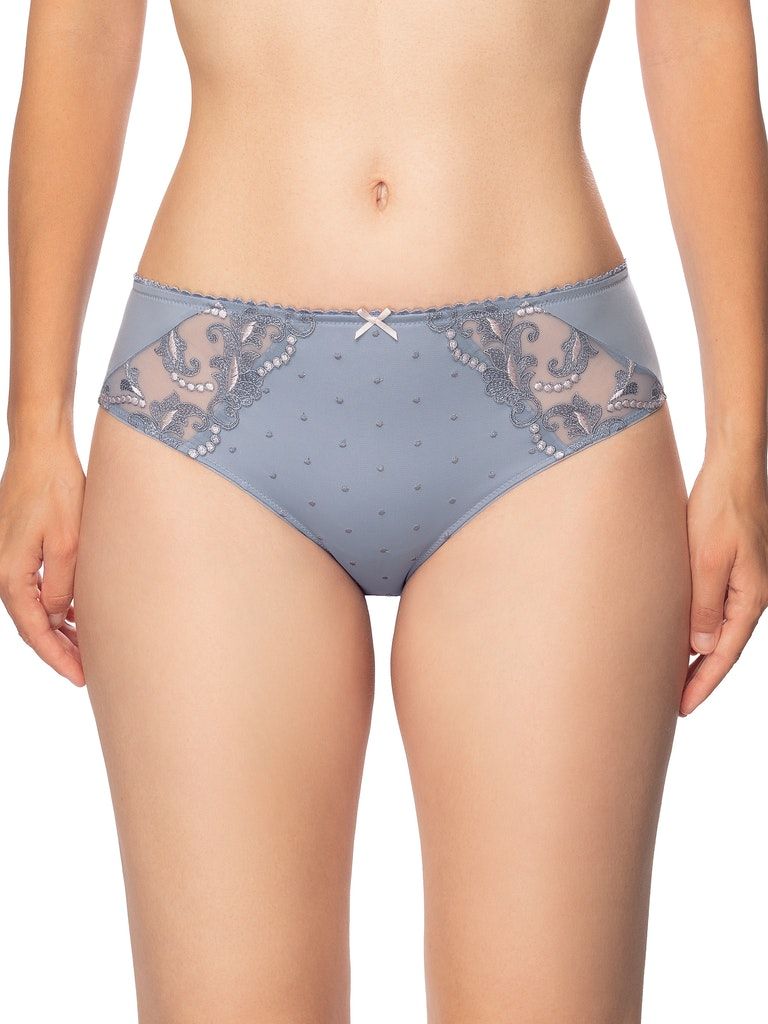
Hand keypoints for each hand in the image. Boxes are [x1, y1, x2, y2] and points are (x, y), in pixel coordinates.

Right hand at [0, 440, 85, 685]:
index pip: (34, 631)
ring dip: (61, 628)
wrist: (40, 449)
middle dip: (60, 649)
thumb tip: (60, 617)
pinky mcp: (20, 548)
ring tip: (90, 648)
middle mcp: (4, 571)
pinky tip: (79, 615)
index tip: (80, 678)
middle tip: (91, 671)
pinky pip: (37, 588)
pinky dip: (58, 605)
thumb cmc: (55, 488)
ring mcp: (10, 559)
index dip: (57, 658)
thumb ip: (63, 585)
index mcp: (11, 574)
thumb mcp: (67, 541)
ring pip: (36, 608)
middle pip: (33, 624)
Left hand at [682, 458, 767, 714]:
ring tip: (672, 677)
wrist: (735, 469)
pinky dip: (698, 627)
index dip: (703, 684)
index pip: (724, 654)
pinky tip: (680, 633)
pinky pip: (714, 608)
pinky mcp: (730, 566)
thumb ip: (705, 605)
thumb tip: (702, 648)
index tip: (681, 708)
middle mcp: (751, 594)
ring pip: (718, 628)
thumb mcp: (708, 560)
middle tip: (672, 704)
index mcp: (751, 597)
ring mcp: (743, 580)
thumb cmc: (722, 508)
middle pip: (723, 648)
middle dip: (700, 677)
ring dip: (698, 655)